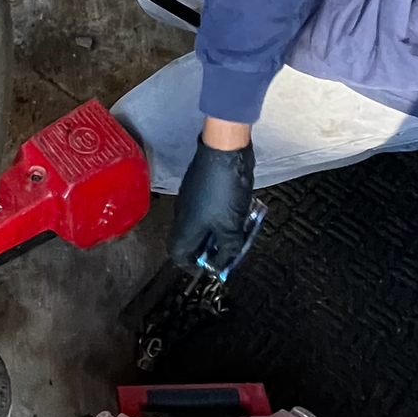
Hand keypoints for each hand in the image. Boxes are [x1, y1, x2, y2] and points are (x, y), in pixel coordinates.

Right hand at [168, 135, 256, 273]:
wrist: (224, 150)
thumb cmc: (224, 192)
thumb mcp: (231, 227)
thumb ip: (228, 249)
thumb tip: (222, 263)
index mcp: (185, 228)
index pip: (178, 255)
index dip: (194, 266)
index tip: (212, 266)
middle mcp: (183, 215)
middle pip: (191, 242)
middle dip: (211, 249)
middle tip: (231, 249)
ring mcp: (191, 199)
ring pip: (202, 225)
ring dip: (219, 232)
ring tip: (239, 230)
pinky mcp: (200, 187)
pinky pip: (208, 210)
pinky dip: (221, 217)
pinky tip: (238, 212)